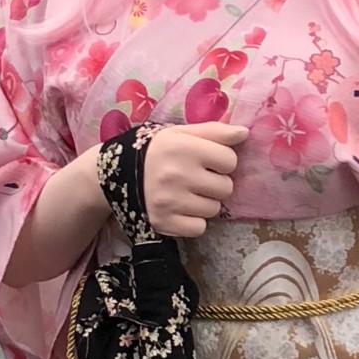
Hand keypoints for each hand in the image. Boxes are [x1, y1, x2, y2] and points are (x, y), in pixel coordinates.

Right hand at [142, 121, 247, 238]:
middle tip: (198, 179)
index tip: (206, 161)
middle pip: (226, 187)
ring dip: (205, 202)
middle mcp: (177, 175)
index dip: (221, 160)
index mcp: (184, 148)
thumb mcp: (180, 133)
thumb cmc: (156, 150)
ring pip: (214, 209)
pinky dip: (194, 221)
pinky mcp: (164, 222)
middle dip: (215, 183)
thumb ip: (214, 131)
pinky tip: (181, 209)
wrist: (114, 173)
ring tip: (188, 193)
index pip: (230, 160)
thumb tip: (244, 132)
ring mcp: (170, 201)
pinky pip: (199, 227)